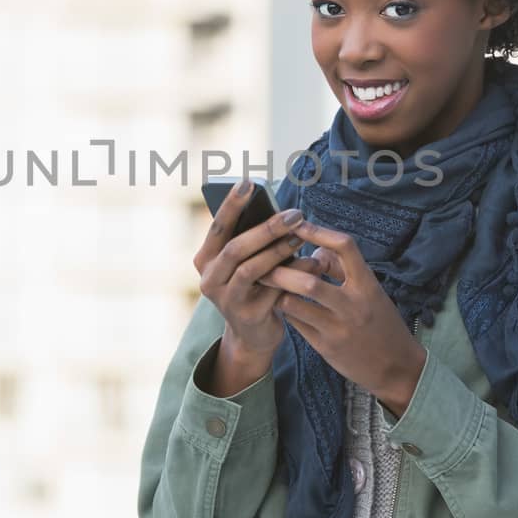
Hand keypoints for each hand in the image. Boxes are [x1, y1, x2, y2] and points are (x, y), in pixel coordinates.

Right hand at [193, 183, 324, 374]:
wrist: (254, 334)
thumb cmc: (254, 286)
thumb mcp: (249, 261)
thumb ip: (255, 240)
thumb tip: (282, 211)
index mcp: (205, 259)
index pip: (218, 227)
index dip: (232, 204)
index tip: (249, 182)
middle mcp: (209, 278)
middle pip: (235, 247)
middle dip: (266, 228)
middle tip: (294, 213)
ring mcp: (226, 299)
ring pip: (250, 268)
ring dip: (278, 250)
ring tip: (301, 236)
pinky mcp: (246, 315)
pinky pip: (271, 289)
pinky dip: (291, 274)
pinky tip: (312, 262)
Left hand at [258, 220, 427, 416]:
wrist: (396, 367)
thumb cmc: (381, 322)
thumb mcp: (371, 290)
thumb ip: (342, 268)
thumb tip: (316, 248)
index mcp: (367, 284)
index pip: (345, 247)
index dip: (318, 232)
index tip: (297, 225)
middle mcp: (353, 305)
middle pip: (309, 281)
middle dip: (282, 269)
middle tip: (263, 260)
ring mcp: (337, 328)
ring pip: (294, 304)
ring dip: (277, 290)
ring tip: (264, 279)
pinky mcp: (325, 347)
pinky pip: (295, 323)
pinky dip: (284, 309)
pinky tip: (277, 301)